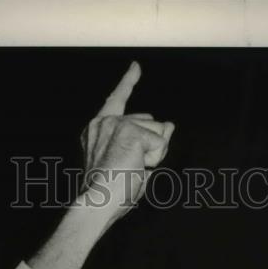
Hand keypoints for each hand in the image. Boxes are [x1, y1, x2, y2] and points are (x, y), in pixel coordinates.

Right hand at [77, 61, 174, 220]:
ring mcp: (116, 123)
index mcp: (99, 129)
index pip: (118, 99)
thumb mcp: (132, 164)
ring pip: (158, 134)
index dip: (128, 82)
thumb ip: (149, 143)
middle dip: (153, 148)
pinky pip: (160, 144)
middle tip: (131, 170)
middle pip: (150, 124)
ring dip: (153, 157)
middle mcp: (105, 121)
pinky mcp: (129, 130)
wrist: (97, 202)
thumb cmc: (111, 192)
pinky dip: (154, 160)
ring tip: (131, 171)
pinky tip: (135, 168)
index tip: (137, 66)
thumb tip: (170, 124)